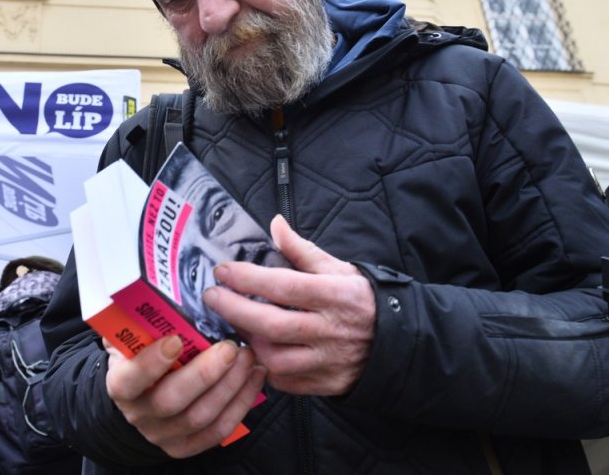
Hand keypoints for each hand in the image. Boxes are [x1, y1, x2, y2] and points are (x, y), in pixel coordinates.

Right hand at [104, 334, 265, 458]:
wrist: (141, 394)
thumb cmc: (142, 355)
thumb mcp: (132, 337)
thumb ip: (137, 320)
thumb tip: (151, 288)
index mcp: (121, 384)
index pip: (131, 379)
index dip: (152, 362)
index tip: (176, 339)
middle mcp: (139, 414)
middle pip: (173, 401)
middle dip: (206, 374)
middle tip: (230, 348)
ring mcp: (163, 434)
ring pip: (201, 417)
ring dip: (230, 386)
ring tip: (248, 358)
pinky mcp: (186, 446)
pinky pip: (219, 430)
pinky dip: (241, 403)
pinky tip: (254, 378)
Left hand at [202, 215, 374, 395]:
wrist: (396, 342)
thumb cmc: (360, 299)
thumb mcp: (337, 268)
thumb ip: (301, 250)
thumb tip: (275, 224)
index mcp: (334, 295)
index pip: (284, 286)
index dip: (249, 279)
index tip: (222, 271)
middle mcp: (330, 330)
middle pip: (272, 324)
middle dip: (234, 309)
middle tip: (212, 297)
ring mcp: (327, 361)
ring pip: (275, 358)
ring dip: (248, 340)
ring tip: (234, 323)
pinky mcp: (325, 384)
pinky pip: (285, 381)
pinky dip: (264, 367)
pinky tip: (255, 349)